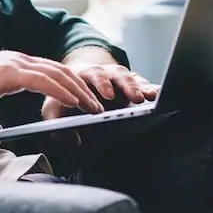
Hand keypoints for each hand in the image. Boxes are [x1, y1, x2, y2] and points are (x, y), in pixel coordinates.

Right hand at [0, 51, 103, 113]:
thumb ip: (10, 89)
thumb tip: (21, 103)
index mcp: (16, 61)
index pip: (52, 69)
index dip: (73, 82)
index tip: (86, 97)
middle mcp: (19, 58)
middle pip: (61, 70)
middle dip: (83, 87)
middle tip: (98, 104)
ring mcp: (15, 63)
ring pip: (57, 74)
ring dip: (78, 91)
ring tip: (92, 107)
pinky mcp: (10, 73)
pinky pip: (44, 82)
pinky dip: (62, 92)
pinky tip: (73, 102)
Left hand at [40, 63, 159, 120]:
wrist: (76, 81)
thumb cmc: (65, 96)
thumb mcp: (53, 105)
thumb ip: (54, 119)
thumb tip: (70, 140)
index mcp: (83, 74)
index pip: (93, 76)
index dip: (101, 86)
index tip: (107, 97)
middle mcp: (103, 72)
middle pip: (116, 75)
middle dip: (126, 86)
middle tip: (134, 98)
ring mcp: (118, 77)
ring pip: (132, 79)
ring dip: (141, 88)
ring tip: (151, 98)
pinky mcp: (131, 83)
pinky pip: (143, 84)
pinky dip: (151, 89)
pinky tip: (159, 96)